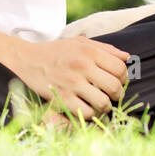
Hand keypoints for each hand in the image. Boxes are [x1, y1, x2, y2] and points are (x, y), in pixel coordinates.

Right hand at [7, 35, 131, 121]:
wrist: (26, 60)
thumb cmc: (56, 51)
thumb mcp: (80, 42)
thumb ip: (106, 49)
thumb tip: (128, 57)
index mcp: (89, 51)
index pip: (120, 68)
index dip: (124, 77)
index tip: (119, 81)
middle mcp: (83, 66)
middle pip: (115, 86)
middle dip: (118, 94)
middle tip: (113, 95)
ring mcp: (72, 84)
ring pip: (103, 103)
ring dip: (106, 106)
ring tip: (102, 103)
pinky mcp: (62, 99)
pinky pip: (87, 113)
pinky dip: (91, 113)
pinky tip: (87, 107)